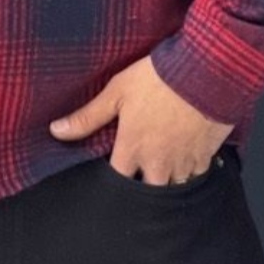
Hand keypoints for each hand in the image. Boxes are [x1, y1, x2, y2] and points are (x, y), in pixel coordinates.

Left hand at [48, 55, 233, 183]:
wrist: (204, 72)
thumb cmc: (157, 79)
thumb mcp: (117, 92)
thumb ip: (88, 117)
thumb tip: (56, 131)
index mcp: (133, 149)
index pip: (119, 179)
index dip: (116, 176)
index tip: (116, 166)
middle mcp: (158, 163)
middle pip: (148, 191)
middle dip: (144, 184)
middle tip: (142, 169)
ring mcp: (184, 162)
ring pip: (175, 186)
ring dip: (168, 180)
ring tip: (164, 165)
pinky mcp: (206, 155)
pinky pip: (197, 175)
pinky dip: (191, 170)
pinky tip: (187, 157)